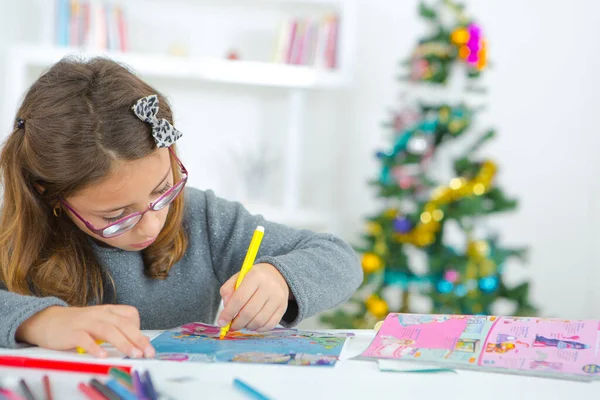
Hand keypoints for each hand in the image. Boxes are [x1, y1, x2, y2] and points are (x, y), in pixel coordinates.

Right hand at [15, 305, 154, 358]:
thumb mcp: (99, 321)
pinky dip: (94, 348)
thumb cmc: (78, 324)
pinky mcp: (72, 332)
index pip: (130, 314)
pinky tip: (102, 356)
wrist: (47, 320)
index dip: (139, 328)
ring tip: (133, 354)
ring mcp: (85, 322)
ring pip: (107, 330)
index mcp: (108, 310)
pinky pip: (84, 339)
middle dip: (138, 338)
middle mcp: (99, 314)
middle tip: (148, 352)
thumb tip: (135, 341)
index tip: (146, 344)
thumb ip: (115, 328)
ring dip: (122, 343)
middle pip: (123, 324)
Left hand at [218, 263, 288, 331]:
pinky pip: (270, 325)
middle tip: (231, 326)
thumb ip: (228, 290)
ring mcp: (278, 298)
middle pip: (249, 312)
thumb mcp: (238, 277)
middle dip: (237, 323)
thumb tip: (226, 308)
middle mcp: (269, 286)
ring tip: (242, 324)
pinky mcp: (283, 307)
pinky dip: (258, 328)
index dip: (228, 313)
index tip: (221, 322)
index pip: (239, 298)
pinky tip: (253, 324)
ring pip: (259, 321)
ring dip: (247, 326)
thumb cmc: (254, 278)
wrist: (277, 274)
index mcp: (255, 276)